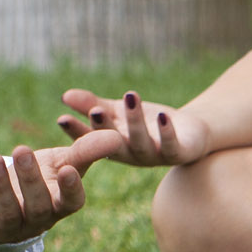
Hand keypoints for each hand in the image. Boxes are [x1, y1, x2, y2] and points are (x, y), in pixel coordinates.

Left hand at [0, 142, 94, 247]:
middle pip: (38, 206)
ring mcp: (8, 228)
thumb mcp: (60, 162)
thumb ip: (86, 150)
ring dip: (0, 184)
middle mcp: (36, 220)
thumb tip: (116, 135)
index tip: (68, 169)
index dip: (71, 189)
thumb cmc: (37, 178)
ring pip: (7, 211)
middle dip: (30, 179)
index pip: (72, 203)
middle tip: (21, 150)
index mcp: (59, 205)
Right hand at [57, 89, 210, 168]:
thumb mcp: (118, 112)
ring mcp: (153, 156)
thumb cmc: (148, 123)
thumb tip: (65, 95)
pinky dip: (166, 132)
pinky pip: (171, 146)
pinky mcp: (177, 154)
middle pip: (113, 143)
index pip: (89, 139)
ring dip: (135, 121)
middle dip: (104, 128)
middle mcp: (129, 153)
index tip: (62, 118)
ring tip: (131, 96)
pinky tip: (162, 116)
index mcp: (111, 145)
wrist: (189, 132)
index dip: (76, 131)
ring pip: (141, 142)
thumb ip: (93, 105)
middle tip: (95, 111)